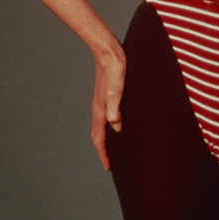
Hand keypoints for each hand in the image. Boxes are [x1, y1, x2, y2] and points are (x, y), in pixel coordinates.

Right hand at [90, 45, 126, 170]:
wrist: (109, 51)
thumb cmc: (115, 69)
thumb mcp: (117, 89)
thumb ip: (115, 107)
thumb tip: (116, 126)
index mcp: (100, 109)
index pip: (99, 138)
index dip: (103, 153)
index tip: (108, 167)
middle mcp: (99, 108)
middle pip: (98, 135)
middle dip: (104, 150)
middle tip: (111, 162)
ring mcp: (102, 102)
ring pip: (102, 126)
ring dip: (107, 139)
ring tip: (116, 147)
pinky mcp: (108, 95)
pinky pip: (107, 116)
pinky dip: (110, 126)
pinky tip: (120, 123)